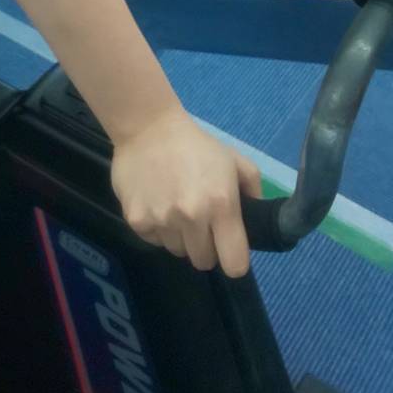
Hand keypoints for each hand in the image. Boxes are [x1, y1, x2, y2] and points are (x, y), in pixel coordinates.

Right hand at [111, 107, 261, 274]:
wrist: (148, 128)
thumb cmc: (196, 145)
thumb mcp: (235, 160)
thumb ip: (254, 190)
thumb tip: (256, 218)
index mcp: (221, 205)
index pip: (234, 264)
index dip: (234, 262)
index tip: (229, 251)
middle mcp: (192, 217)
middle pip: (203, 261)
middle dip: (205, 247)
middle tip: (200, 223)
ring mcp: (161, 220)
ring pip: (177, 251)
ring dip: (180, 237)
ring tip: (176, 209)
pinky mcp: (136, 220)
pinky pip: (153, 241)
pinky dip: (157, 230)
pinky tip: (157, 204)